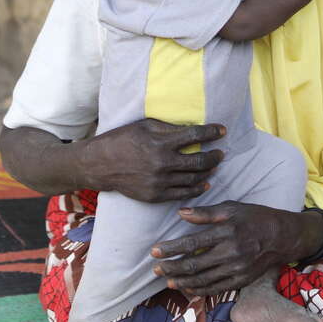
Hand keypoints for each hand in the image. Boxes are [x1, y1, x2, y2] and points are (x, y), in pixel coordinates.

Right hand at [87, 119, 225, 202]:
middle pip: (199, 161)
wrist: (100, 164)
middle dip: (215, 155)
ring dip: (208, 172)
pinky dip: (197, 188)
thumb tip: (192, 127)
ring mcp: (158, 182)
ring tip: (214, 166)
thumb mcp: (144, 126)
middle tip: (221, 152)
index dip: (212, 132)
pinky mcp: (155, 196)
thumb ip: (169, 128)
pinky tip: (205, 183)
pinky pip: (182, 194)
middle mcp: (162, 163)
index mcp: (160, 142)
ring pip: (193, 179)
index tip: (222, 130)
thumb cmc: (123, 139)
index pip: (195, 135)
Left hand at [150, 201, 308, 295]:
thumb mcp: (232, 208)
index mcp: (226, 232)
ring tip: (167, 279)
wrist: (282, 236)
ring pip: (202, 280)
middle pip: (194, 265)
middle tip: (155, 268)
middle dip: (171, 268)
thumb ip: (206, 212)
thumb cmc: (254, 218)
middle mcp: (231, 253)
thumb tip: (181, 212)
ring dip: (182, 281)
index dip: (171, 249)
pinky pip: (215, 289)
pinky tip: (187, 288)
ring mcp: (236, 270)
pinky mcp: (241, 281)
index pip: (192, 243)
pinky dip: (199, 290)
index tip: (155, 251)